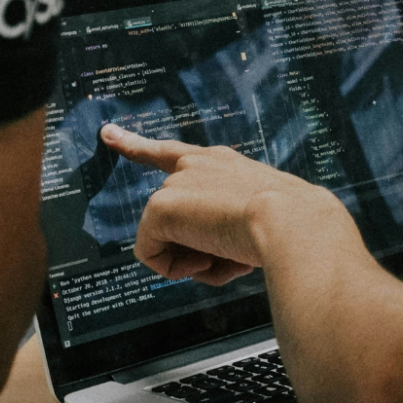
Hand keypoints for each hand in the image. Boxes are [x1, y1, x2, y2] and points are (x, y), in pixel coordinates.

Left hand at [103, 123, 336, 286]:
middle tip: (232, 256)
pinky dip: (173, 268)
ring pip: (166, 240)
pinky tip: (205, 261)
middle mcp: (196, 164)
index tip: (108, 134)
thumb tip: (205, 256)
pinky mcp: (162, 205)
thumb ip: (231, 227)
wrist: (294, 223)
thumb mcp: (265, 218)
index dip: (137, 145)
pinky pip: (150, 253)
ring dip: (194, 260)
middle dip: (195, 249)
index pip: (172, 152)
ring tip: (228, 257)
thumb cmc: (292, 226)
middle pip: (171, 218)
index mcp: (223, 163)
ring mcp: (178, 182)